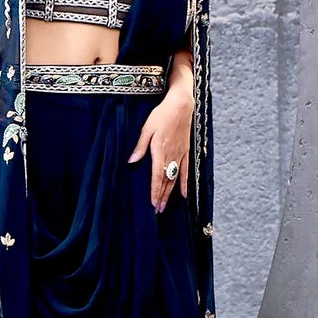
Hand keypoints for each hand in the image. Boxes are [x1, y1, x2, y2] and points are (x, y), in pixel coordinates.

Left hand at [127, 81, 193, 211]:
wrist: (181, 106)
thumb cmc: (161, 115)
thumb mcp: (147, 128)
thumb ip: (140, 147)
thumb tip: (131, 161)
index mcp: (160, 151)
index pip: (157, 176)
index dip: (155, 191)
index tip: (153, 203)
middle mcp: (171, 156)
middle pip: (166, 181)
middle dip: (161, 197)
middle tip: (157, 211)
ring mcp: (180, 155)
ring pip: (175, 179)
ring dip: (170, 194)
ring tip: (165, 206)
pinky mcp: (186, 152)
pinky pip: (186, 171)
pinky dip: (185, 184)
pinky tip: (184, 194)